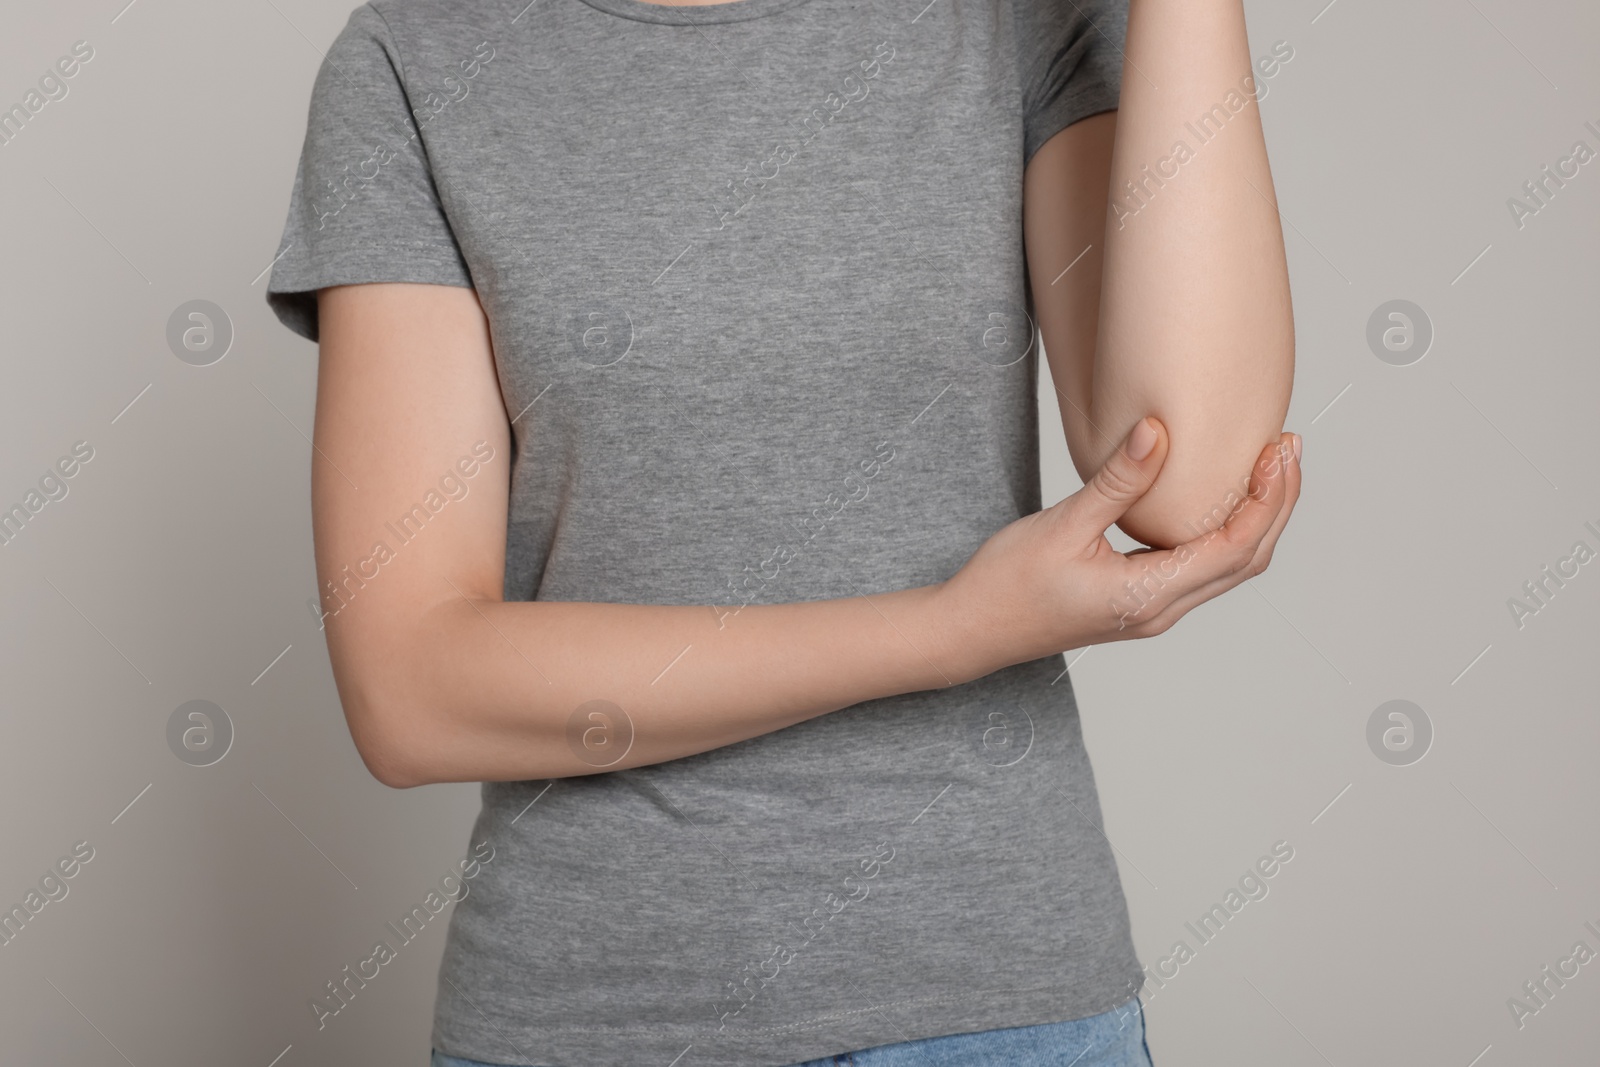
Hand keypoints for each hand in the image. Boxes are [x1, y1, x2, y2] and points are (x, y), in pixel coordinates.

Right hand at [936, 416, 1301, 680]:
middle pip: (1247, 560)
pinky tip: (1219, 498)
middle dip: (1276, 503)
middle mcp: (1161, 610)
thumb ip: (1118, 480)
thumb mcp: (1062, 525)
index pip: (1236, 548)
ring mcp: (1152, 610)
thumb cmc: (1006, 584)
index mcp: (1148, 595)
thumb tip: (1160, 429)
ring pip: (1229, 568)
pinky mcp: (1139, 603)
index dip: (1267, 497)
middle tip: (1286, 447)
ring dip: (1256, 518)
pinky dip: (1226, 533)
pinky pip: (1202, 570)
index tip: (1278, 450)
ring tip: (1266, 467)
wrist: (972, 630)